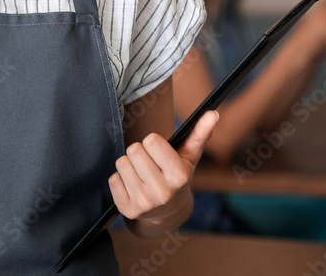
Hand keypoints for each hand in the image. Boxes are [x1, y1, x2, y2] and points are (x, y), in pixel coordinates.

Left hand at [109, 110, 218, 231]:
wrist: (167, 213)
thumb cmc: (177, 175)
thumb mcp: (189, 156)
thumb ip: (200, 133)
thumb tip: (212, 113)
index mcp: (179, 176)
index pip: (151, 141)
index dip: (153, 143)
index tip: (159, 152)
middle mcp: (163, 193)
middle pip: (133, 150)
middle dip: (140, 153)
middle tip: (149, 163)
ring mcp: (144, 203)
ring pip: (121, 163)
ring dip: (129, 165)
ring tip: (142, 174)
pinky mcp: (127, 210)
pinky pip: (112, 179)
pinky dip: (120, 179)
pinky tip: (133, 186)